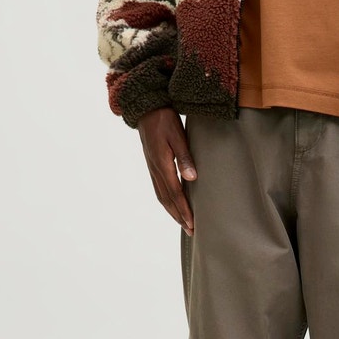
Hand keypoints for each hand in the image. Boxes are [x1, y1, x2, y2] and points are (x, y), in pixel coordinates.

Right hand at [137, 107, 196, 235]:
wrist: (146, 107)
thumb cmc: (164, 119)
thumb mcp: (177, 135)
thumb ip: (185, 157)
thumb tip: (192, 178)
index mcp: (162, 164)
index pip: (175, 193)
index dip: (184, 210)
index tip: (192, 224)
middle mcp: (155, 169)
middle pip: (167, 200)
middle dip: (179, 217)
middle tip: (190, 231)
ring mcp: (152, 168)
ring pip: (162, 196)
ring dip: (172, 211)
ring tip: (183, 223)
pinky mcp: (152, 164)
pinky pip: (159, 188)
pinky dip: (166, 201)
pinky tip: (172, 205)